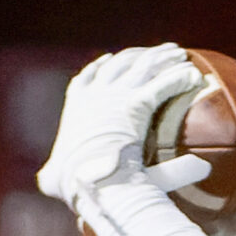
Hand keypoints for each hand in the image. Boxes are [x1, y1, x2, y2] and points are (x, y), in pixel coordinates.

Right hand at [37, 45, 212, 222]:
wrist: (87, 178)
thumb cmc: (70, 182)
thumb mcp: (53, 178)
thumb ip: (51, 176)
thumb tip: (43, 182)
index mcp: (75, 105)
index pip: (87, 78)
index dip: (99, 68)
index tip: (109, 59)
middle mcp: (95, 94)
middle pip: (120, 64)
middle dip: (138, 55)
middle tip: (156, 52)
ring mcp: (116, 95)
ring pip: (144, 67)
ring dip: (163, 58)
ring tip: (178, 54)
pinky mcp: (137, 103)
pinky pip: (163, 84)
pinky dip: (179, 78)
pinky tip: (192, 76)